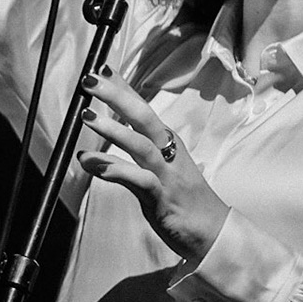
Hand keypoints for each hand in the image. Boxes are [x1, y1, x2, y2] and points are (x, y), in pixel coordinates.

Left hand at [77, 70, 230, 263]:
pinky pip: (138, 181)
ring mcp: (167, 175)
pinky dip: (114, 170)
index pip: (143, 109)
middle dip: (117, 96)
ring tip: (87, 115)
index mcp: (169, 143)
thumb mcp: (161, 168)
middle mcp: (169, 154)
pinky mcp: (163, 199)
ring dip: (113, 129)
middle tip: (91, 80)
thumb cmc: (185, 199)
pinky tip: (91, 163)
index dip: (123, 88)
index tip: (102, 67)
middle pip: (144, 117)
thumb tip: (101, 139)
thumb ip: (133, 151)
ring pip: (141, 145)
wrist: (215, 233)